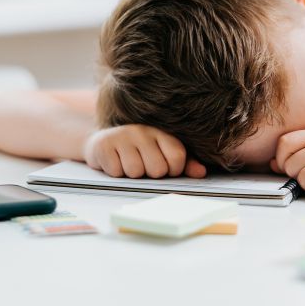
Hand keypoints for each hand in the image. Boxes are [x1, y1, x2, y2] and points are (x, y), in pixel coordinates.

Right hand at [83, 124, 206, 178]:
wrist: (103, 143)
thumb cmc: (138, 152)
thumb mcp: (162, 154)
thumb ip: (183, 163)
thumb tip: (201, 173)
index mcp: (160, 132)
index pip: (177, 157)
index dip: (173, 171)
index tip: (165, 169)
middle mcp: (142, 130)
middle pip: (157, 169)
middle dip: (150, 174)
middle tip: (142, 165)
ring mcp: (122, 135)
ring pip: (136, 172)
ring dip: (131, 174)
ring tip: (127, 162)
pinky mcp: (103, 144)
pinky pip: (116, 172)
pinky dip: (115, 173)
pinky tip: (114, 162)